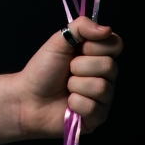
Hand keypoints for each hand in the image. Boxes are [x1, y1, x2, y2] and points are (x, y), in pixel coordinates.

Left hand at [14, 16, 122, 138]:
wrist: (28, 97)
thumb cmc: (43, 68)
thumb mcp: (58, 41)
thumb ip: (81, 27)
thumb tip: (107, 29)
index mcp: (97, 55)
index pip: (116, 44)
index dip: (96, 45)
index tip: (79, 48)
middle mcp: (104, 76)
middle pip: (109, 66)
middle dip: (80, 66)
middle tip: (68, 70)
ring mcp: (103, 97)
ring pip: (101, 87)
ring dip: (75, 85)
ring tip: (66, 87)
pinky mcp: (98, 117)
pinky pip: (94, 107)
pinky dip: (75, 102)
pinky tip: (68, 103)